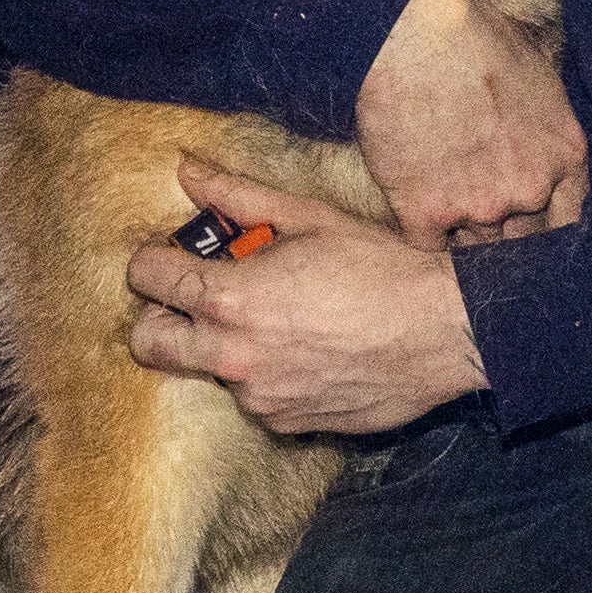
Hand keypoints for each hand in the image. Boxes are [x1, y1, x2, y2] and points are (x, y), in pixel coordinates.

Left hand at [125, 158, 487, 436]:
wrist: (444, 333)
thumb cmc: (381, 268)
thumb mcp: (310, 219)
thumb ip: (239, 197)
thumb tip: (187, 169)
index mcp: (232, 298)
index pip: (147, 278)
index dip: (150, 260)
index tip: (166, 254)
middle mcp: (233, 354)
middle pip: (148, 343)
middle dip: (157, 316)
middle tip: (194, 296)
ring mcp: (258, 396)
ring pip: (207, 369)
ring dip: (223, 345)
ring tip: (276, 321)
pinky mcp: (285, 424)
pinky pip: (253, 397)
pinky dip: (264, 375)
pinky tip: (306, 351)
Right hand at [357, 0, 584, 251]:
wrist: (414, 35)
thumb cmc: (476, 36)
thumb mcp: (540, 73)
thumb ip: (547, 125)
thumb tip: (542, 137)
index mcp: (565, 156)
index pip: (570, 220)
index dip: (547, 226)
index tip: (530, 225)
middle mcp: (529, 190)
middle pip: (524, 241)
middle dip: (506, 230)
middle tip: (480, 209)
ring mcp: (479, 207)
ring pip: (476, 247)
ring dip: (462, 231)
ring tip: (444, 198)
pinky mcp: (426, 213)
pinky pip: (429, 245)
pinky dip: (423, 231)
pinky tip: (415, 205)